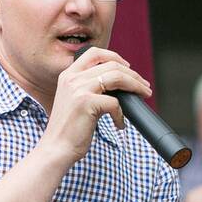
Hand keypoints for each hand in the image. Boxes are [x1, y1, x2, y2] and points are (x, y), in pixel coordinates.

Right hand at [43, 47, 151, 164]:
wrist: (56, 148)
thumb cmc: (69, 130)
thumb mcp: (76, 101)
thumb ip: (90, 88)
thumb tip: (119, 85)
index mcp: (68, 75)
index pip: (95, 53)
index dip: (115, 57)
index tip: (128, 68)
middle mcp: (72, 78)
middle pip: (112, 65)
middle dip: (133, 75)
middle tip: (144, 86)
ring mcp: (79, 89)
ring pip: (117, 77)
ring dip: (135, 86)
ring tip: (143, 95)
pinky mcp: (86, 103)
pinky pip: (115, 103)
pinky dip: (121, 115)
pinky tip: (119, 124)